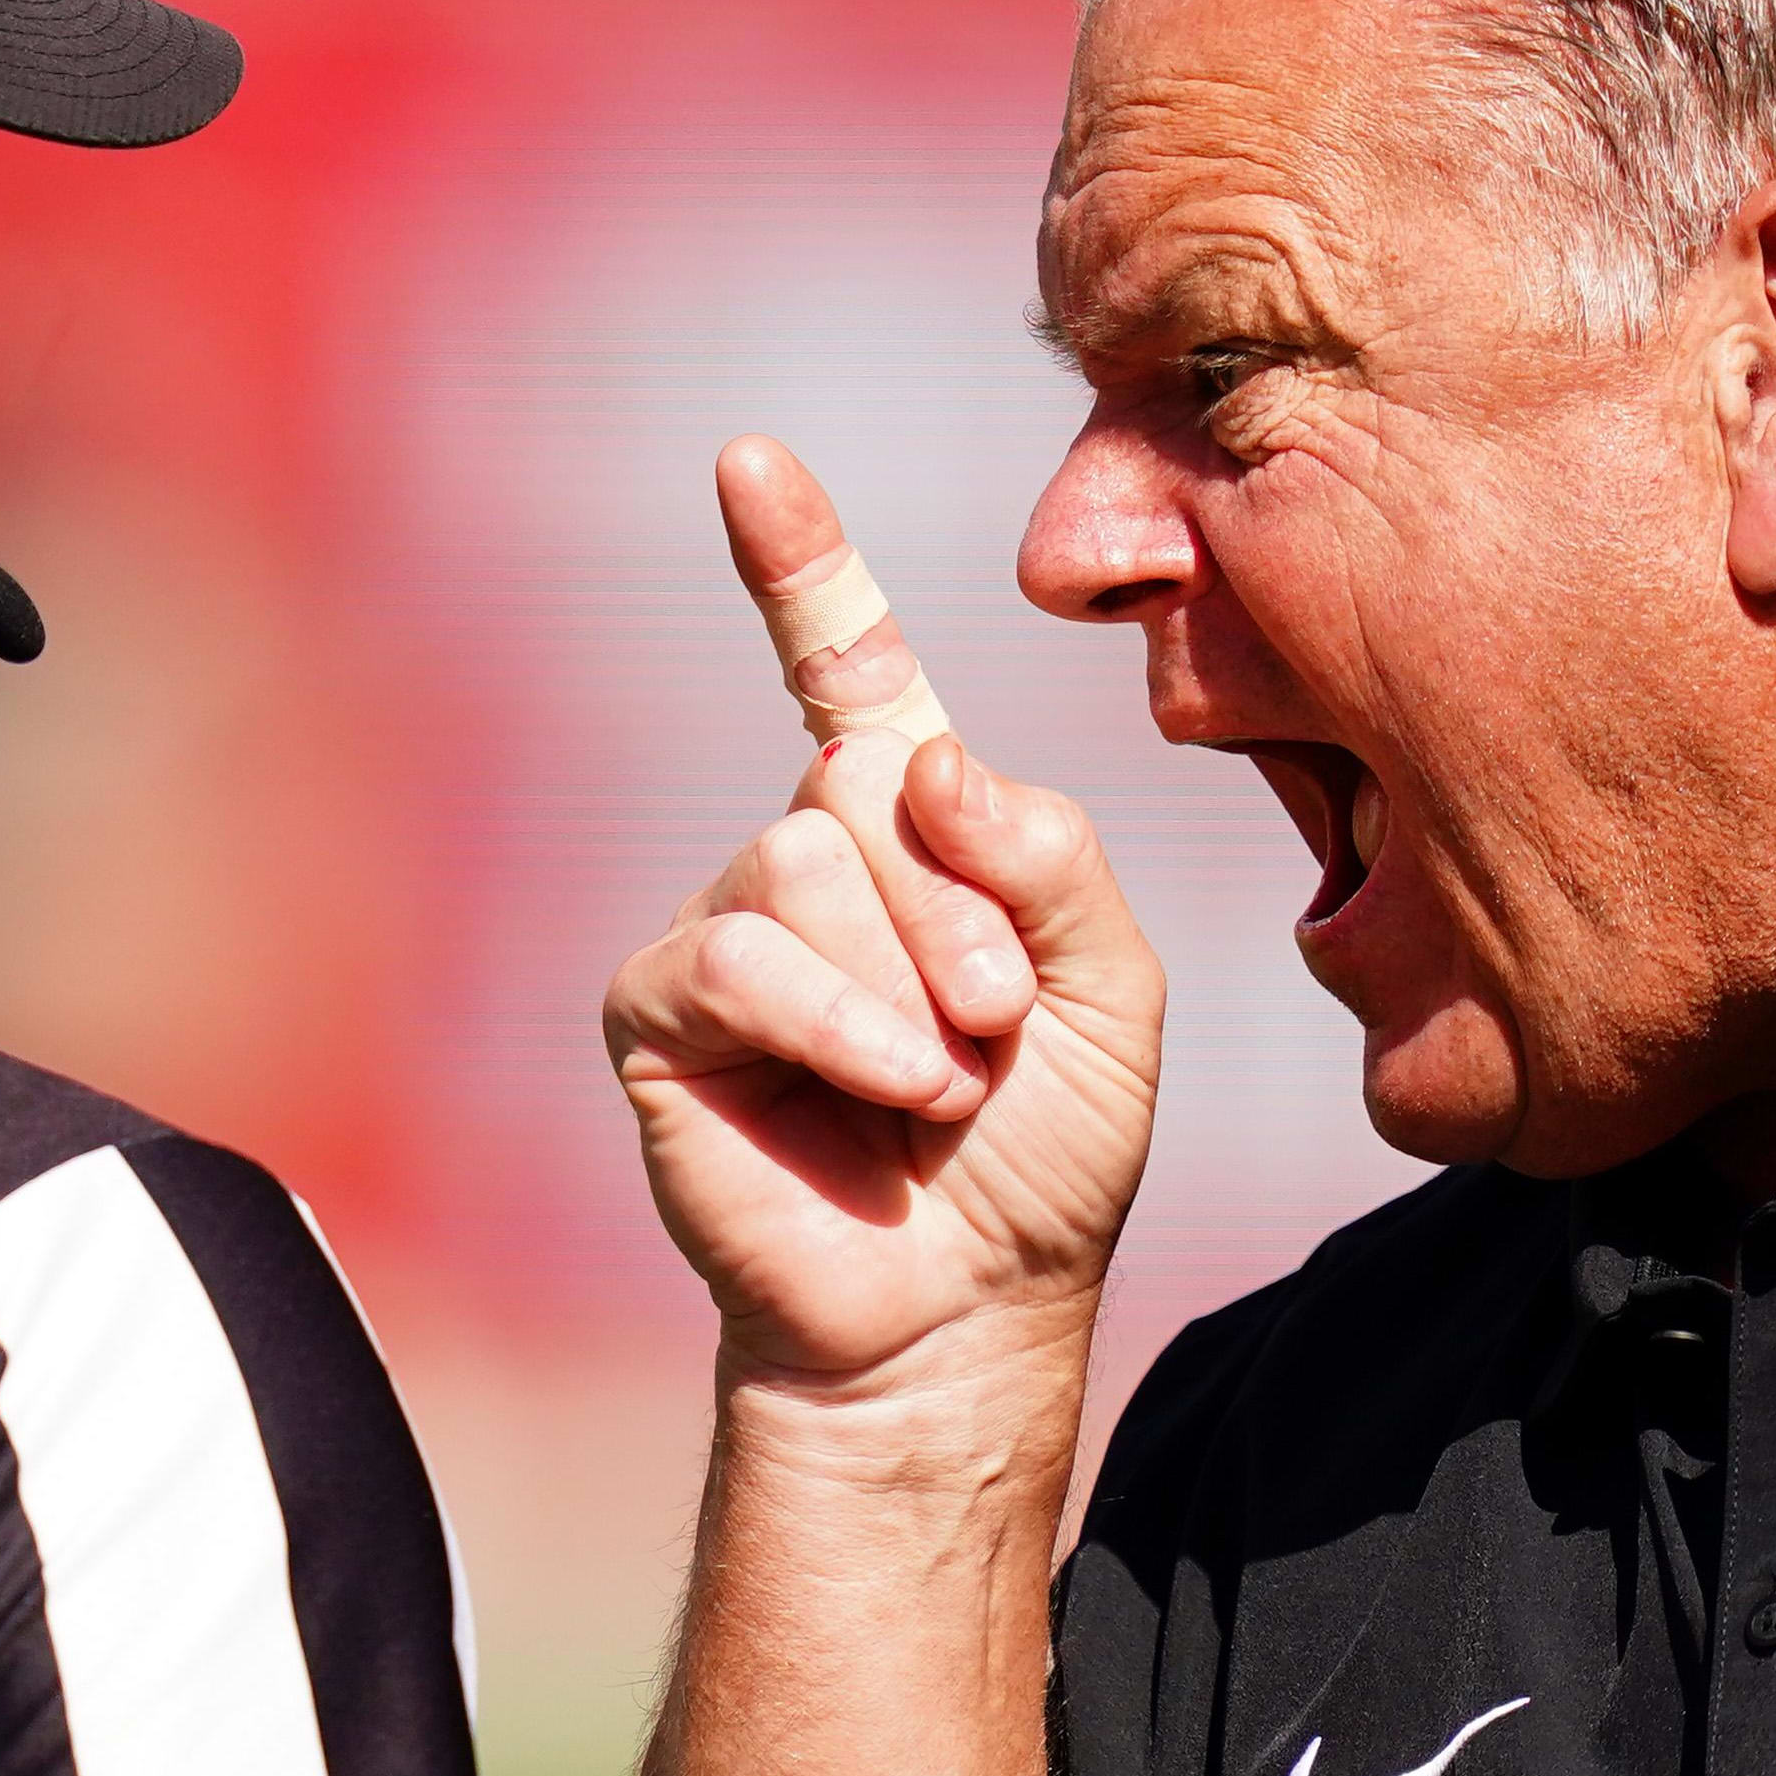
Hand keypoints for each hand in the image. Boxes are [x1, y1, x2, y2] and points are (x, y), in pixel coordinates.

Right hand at [604, 437, 1166, 1383]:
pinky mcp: (663, 1010)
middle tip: (995, 1036)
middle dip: (966, 919)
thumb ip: (1055, 861)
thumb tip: (916, 766)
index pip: (845, 668)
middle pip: (864, 785)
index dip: (797, 564)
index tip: (749, 460)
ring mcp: (726, 928)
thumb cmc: (1040, 1161)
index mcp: (910, 832)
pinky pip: (746, 953)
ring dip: (912, 988)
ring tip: (938, 1086)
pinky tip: (882, 1096)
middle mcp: (805, 856)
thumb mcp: (1113, 996)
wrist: (963, 1316)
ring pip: (807, 858)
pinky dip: (841, 1025)